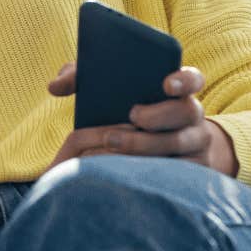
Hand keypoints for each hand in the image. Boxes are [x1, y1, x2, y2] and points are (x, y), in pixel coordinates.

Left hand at [45, 62, 237, 175]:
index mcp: (178, 91)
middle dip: (161, 113)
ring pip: (181, 144)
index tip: (165, 82)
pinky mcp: (192, 171)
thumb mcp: (110, 92)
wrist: (159, 148)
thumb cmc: (128, 112)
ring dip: (148, 144)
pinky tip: (127, 168)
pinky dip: (154, 170)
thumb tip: (54, 86)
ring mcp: (195, 144)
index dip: (184, 79)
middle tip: (133, 114)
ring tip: (113, 141)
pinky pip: (179, 172)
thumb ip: (83, 78)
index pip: (193, 78)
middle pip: (188, 111)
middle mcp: (193, 116)